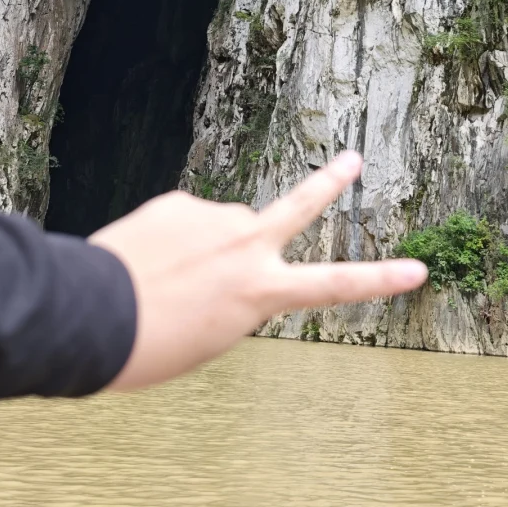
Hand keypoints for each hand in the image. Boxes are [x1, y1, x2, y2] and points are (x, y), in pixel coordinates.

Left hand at [90, 151, 427, 390]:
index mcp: (260, 292)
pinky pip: (184, 223)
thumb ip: (233, 295)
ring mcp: (214, 219)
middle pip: (300, 205)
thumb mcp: (209, 338)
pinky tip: (144, 261)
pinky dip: (171, 240)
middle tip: (352, 159)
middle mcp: (246, 246)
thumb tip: (229, 258)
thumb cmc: (148, 347)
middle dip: (331, 182)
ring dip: (206, 247)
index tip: (418, 269)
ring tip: (168, 278)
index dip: (380, 278)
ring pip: (223, 228)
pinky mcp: (180, 203)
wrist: (89, 314)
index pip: (334, 285)